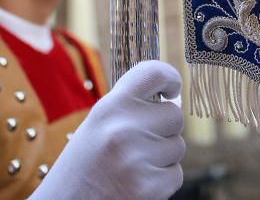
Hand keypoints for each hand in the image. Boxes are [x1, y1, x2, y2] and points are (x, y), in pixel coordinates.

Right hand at [30, 60, 184, 199]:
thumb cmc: (82, 168)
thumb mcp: (96, 127)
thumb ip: (128, 110)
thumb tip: (172, 100)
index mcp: (109, 107)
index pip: (154, 73)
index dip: (170, 78)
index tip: (172, 89)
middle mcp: (123, 128)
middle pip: (174, 115)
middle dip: (163, 130)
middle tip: (138, 146)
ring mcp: (137, 158)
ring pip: (177, 146)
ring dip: (162, 158)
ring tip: (130, 168)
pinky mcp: (148, 186)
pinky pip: (175, 175)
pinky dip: (162, 182)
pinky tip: (135, 185)